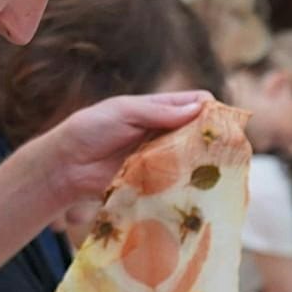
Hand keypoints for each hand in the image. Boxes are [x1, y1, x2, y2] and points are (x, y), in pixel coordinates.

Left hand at [36, 91, 209, 215]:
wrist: (66, 165)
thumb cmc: (90, 129)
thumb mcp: (124, 111)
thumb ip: (158, 111)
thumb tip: (200, 108)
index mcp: (159, 109)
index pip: (197, 103)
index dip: (213, 110)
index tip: (223, 124)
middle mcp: (165, 132)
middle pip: (200, 132)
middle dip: (214, 140)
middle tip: (225, 152)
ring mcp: (161, 158)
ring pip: (192, 158)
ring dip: (203, 164)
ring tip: (216, 172)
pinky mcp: (155, 181)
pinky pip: (177, 181)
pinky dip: (188, 184)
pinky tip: (197, 188)